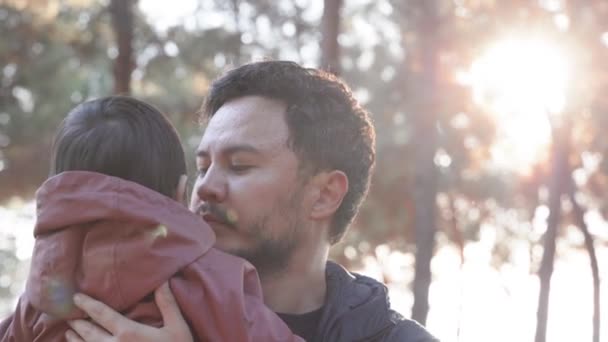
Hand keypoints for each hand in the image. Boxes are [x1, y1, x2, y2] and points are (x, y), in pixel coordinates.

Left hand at [65, 282, 192, 341]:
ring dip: (75, 340)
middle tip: (70, 317)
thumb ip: (167, 304)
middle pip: (89, 332)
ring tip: (68, 334)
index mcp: (128, 332)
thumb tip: (163, 281)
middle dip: (78, 323)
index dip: (87, 304)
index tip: (76, 297)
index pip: (101, 314)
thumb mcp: (177, 328)